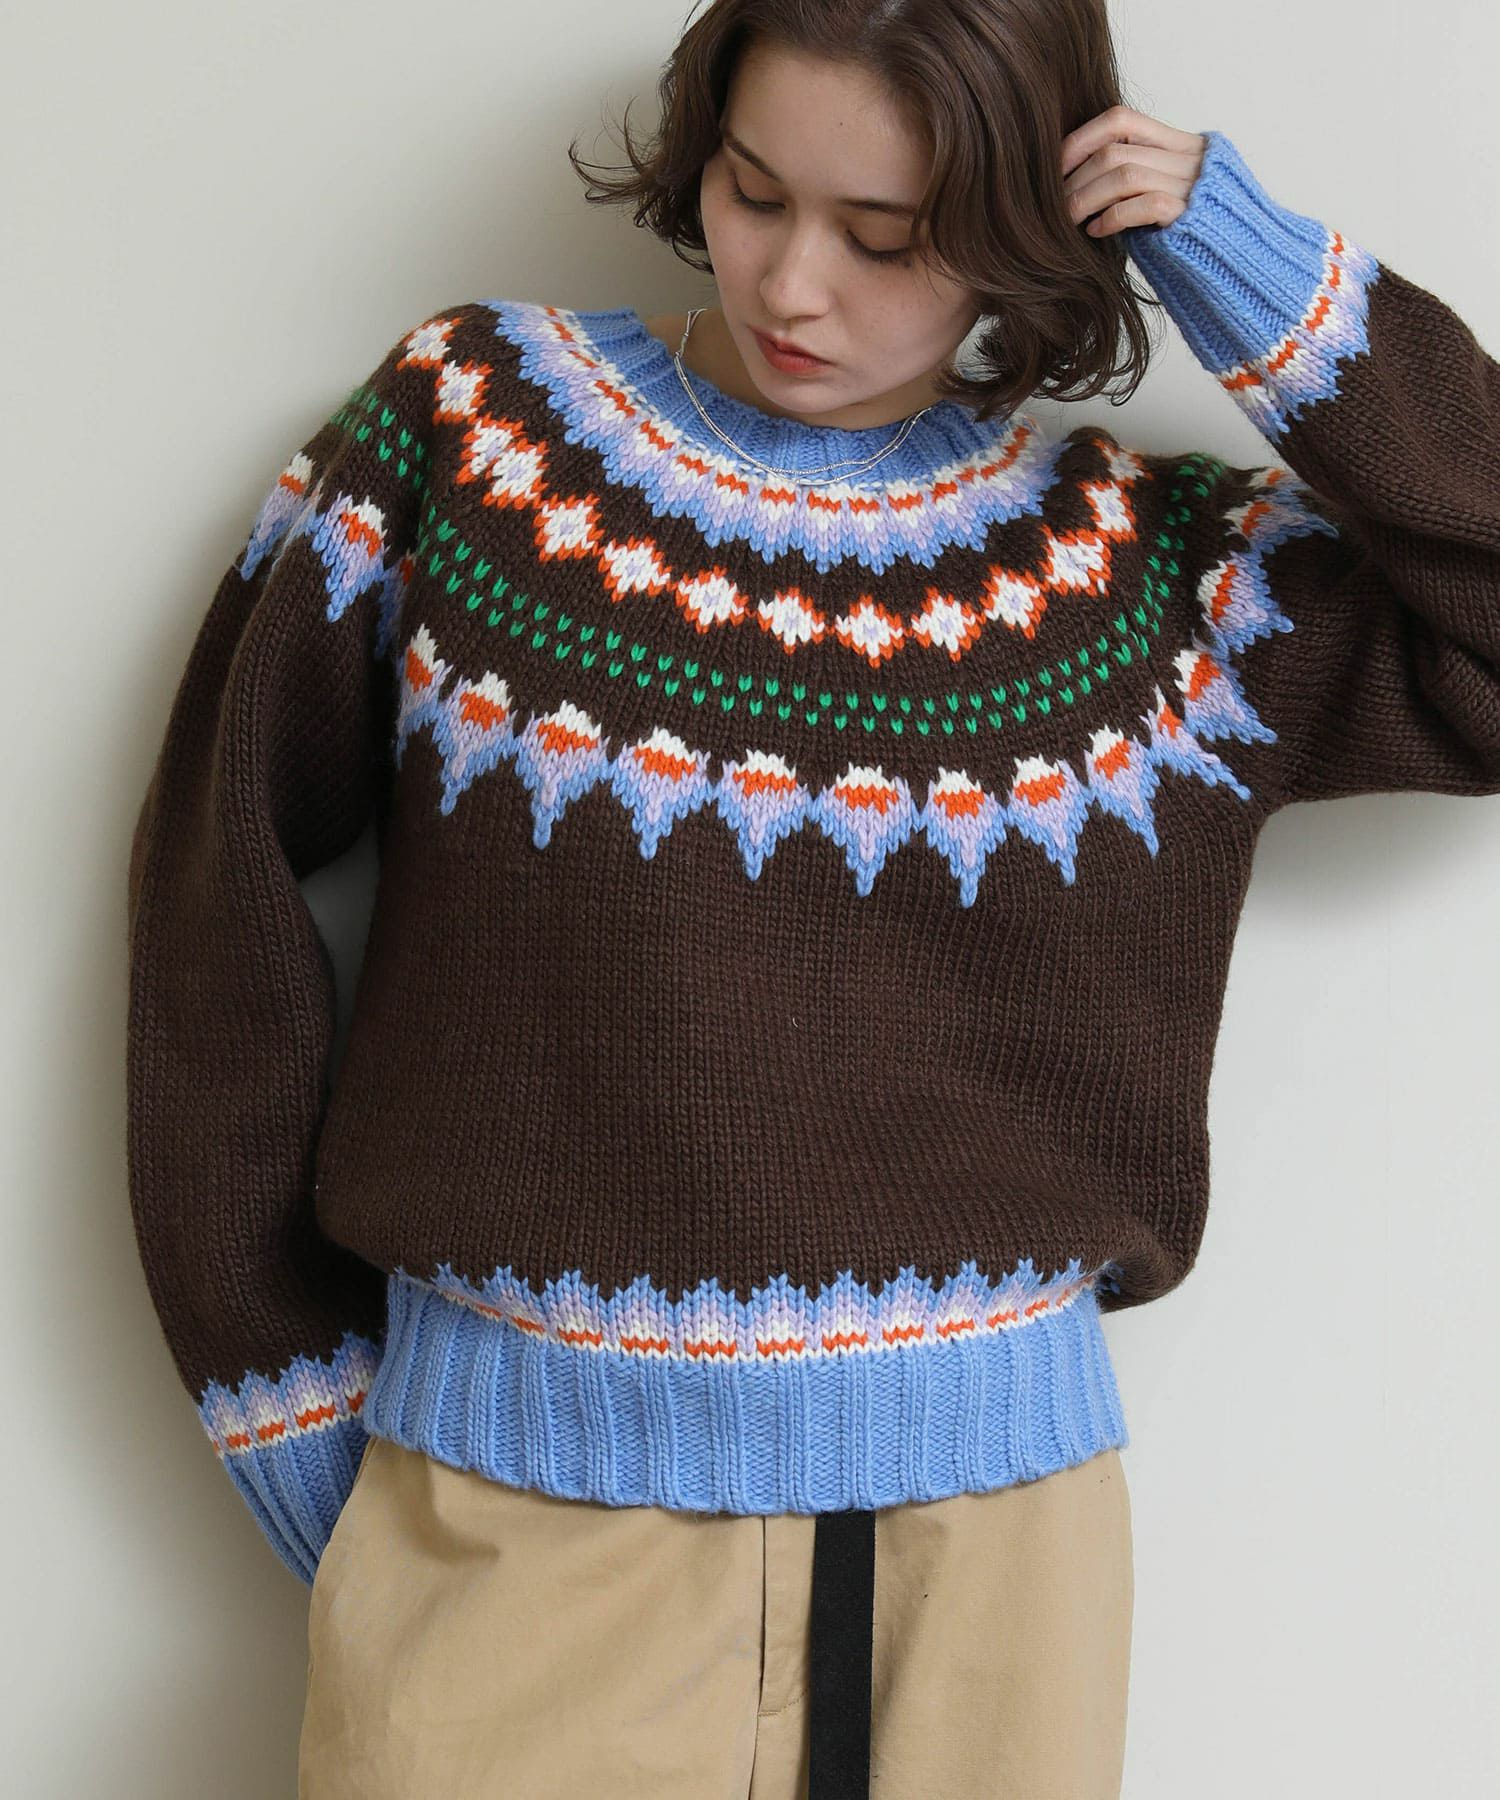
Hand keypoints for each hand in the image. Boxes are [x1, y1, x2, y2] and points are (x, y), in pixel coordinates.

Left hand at [1060, 106, 1207, 236]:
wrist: (1240, 264)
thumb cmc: (1190, 237)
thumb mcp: (1165, 196)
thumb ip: (1137, 177)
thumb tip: (1078, 177)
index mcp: (1180, 144)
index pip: (1121, 120)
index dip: (1081, 139)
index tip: (1056, 166)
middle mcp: (1189, 157)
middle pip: (1115, 150)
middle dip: (1075, 177)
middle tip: (1054, 203)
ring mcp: (1192, 184)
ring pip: (1124, 174)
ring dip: (1086, 198)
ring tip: (1069, 219)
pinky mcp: (1191, 215)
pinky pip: (1143, 204)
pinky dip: (1112, 217)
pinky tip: (1097, 232)